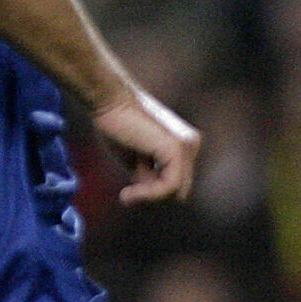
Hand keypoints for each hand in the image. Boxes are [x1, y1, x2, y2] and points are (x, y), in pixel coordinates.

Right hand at [92, 90, 199, 205]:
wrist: (108, 101)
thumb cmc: (116, 126)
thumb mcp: (137, 160)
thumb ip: (150, 177)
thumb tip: (154, 201)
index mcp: (185, 145)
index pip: (177, 184)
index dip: (153, 194)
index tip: (129, 194)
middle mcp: (191, 144)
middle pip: (180, 191)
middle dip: (153, 196)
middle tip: (128, 195)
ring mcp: (187, 146)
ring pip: (176, 193)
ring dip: (149, 198)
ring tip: (127, 195)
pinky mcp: (176, 149)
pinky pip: (169, 186)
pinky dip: (148, 195)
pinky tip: (128, 193)